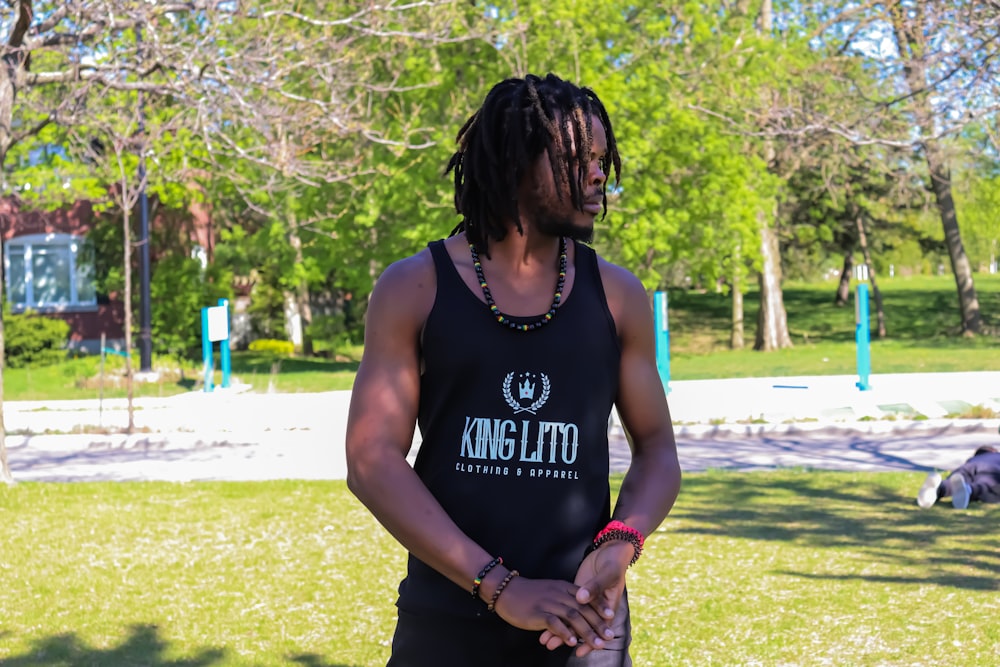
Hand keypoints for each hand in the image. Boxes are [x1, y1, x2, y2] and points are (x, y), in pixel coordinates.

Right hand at [491, 575, 614, 653]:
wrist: (506, 590)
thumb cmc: (529, 594)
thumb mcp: (551, 591)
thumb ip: (565, 600)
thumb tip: (579, 614)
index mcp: (563, 587)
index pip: (587, 596)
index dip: (600, 607)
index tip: (611, 617)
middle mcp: (558, 593)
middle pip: (583, 608)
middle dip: (598, 624)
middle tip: (610, 636)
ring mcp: (548, 602)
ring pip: (573, 617)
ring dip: (587, 632)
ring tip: (597, 644)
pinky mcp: (537, 613)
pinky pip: (554, 623)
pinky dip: (565, 633)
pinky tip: (572, 643)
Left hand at [538, 541, 632, 655]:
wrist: (610, 550)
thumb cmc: (613, 562)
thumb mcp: (608, 573)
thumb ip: (595, 586)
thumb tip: (581, 599)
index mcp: (607, 606)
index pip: (597, 628)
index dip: (589, 639)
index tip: (578, 650)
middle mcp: (595, 607)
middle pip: (582, 627)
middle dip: (568, 637)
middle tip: (552, 645)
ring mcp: (585, 601)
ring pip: (572, 620)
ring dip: (560, 630)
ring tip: (545, 640)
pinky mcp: (576, 593)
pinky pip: (567, 608)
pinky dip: (558, 616)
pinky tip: (546, 623)